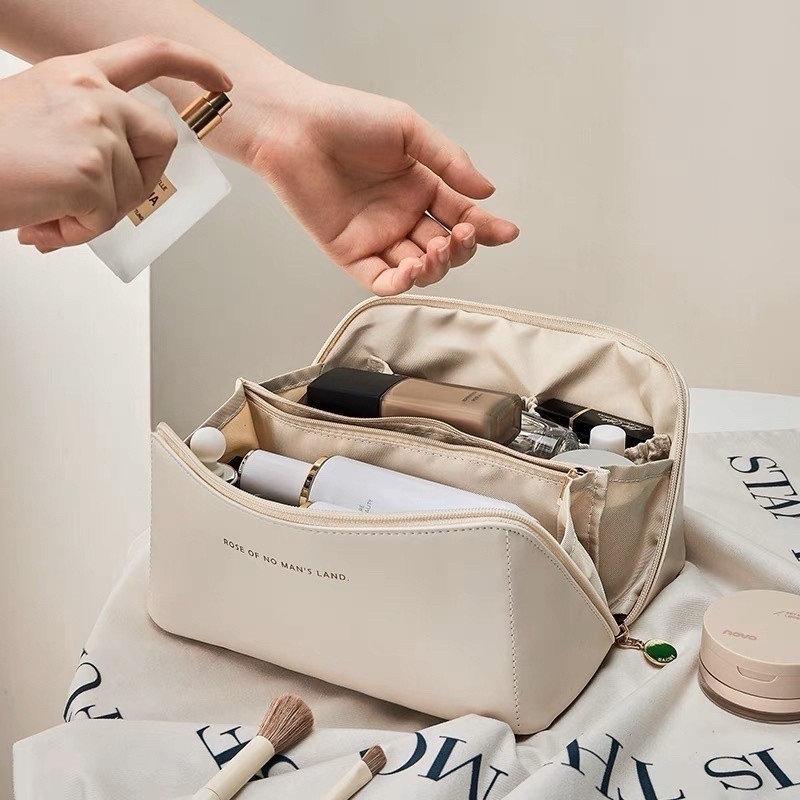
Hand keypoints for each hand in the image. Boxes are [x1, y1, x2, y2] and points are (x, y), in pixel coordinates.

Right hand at [0, 36, 230, 249]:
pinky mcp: (89, 172)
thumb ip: (86, 131)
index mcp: (78, 74)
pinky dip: (77, 232)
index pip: (151, 54)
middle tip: (101, 200)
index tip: (220, 81)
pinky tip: (43, 220)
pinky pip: (106, 219)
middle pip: (161, 141)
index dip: (194, 66)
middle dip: (142, 179)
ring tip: (47, 208)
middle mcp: (93, 94)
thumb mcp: (39, 116)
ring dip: (95, 213)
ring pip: (132, 190)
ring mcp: (94, 131)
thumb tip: (113, 179)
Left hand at [251, 78, 518, 294]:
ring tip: (438, 247)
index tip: (506, 233)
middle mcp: (402, 216)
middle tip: (462, 235)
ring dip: (437, 267)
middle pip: (446, 249)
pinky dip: (403, 283)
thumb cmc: (347, 118)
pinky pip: (383, 280)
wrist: (296, 127)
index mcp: (420, 187)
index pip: (461, 216)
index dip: (485, 228)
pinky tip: (414, 269)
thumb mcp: (409, 130)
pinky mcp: (351, 254)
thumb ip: (449, 162)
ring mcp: (378, 237)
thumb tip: (487, 193)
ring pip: (420, 270)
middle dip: (462, 248)